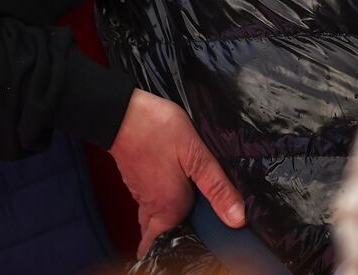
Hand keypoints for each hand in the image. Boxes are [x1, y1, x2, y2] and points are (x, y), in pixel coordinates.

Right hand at [108, 88, 246, 256]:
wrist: (120, 113)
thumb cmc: (158, 130)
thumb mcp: (196, 155)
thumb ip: (216, 187)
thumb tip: (237, 218)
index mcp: (171, 206)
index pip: (180, 235)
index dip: (190, 238)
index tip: (198, 244)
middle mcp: (153, 204)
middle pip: (158, 231)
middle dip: (164, 238)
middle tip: (174, 240)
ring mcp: (139, 191)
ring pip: (149, 216)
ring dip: (157, 222)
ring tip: (168, 224)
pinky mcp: (132, 177)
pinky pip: (144, 199)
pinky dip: (152, 202)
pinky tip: (161, 189)